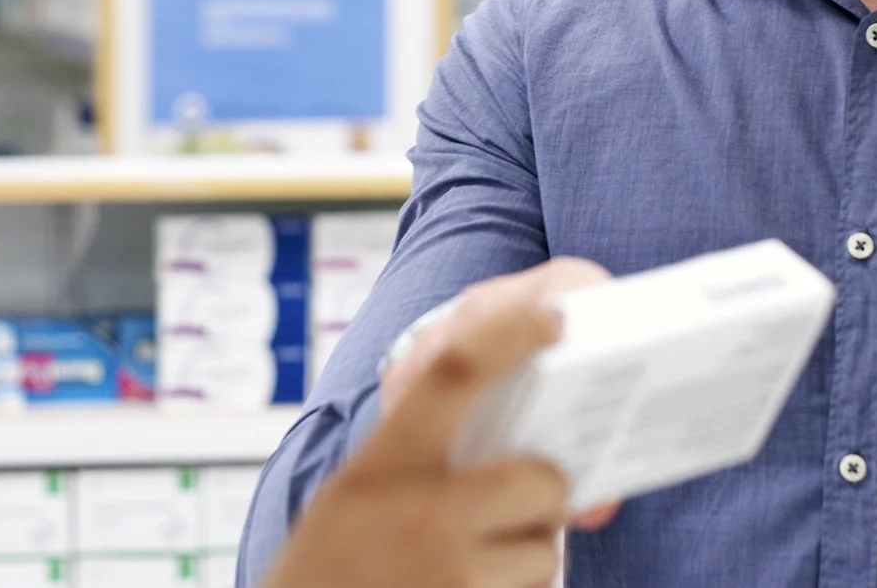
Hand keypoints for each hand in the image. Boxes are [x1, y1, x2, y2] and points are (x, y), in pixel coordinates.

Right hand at [260, 260, 601, 587]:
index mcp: (381, 463)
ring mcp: (449, 574)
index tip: (551, 315)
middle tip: (526, 495)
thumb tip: (499, 430)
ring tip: (482, 556)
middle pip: (538, 479)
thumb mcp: (354, 492)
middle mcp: (420, 514)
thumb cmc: (325, 564)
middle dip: (546, 489)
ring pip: (543, 550)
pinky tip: (474, 585)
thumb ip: (412, 454)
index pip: (454, 370)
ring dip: (529, 552)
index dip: (508, 332)